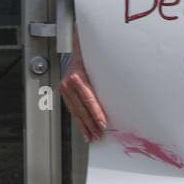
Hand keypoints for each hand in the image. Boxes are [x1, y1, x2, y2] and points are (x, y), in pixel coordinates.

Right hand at [58, 27, 107, 141]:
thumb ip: (106, 79)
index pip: (88, 98)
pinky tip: (84, 129)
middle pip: (81, 108)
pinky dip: (79, 120)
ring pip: (75, 111)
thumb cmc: (91, 54)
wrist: (78, 47)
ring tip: (91, 137)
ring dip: (84, 125)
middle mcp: (68, 82)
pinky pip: (72, 109)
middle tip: (99, 134)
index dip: (96, 113)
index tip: (103, 124)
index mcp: (77, 76)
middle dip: (90, 123)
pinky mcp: (63, 91)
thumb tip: (120, 96)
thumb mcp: (99, 65)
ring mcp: (64, 87)